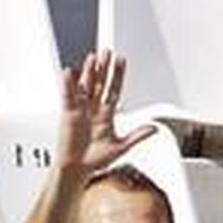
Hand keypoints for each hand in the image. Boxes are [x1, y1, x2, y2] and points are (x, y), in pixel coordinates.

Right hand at [57, 51, 153, 172]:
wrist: (76, 170)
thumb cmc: (94, 160)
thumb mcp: (120, 147)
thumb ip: (137, 136)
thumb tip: (154, 129)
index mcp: (106, 115)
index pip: (113, 90)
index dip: (117, 75)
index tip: (121, 60)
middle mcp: (93, 109)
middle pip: (99, 84)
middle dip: (104, 68)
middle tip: (107, 52)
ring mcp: (80, 110)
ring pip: (85, 87)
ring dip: (88, 72)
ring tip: (92, 58)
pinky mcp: (68, 115)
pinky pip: (68, 97)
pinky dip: (68, 85)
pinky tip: (69, 73)